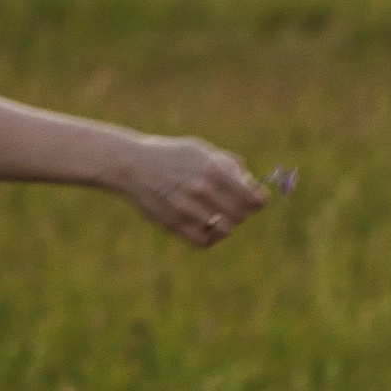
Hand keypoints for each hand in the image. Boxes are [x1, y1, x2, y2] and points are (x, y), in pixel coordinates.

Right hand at [115, 135, 268, 248]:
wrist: (131, 165)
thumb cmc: (169, 156)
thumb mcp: (199, 149)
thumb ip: (226, 163)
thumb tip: (251, 182)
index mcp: (212, 170)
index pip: (251, 198)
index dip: (258, 202)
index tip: (257, 201)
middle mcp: (202, 191)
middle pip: (241, 216)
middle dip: (242, 212)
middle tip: (236, 208)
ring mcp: (187, 209)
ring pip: (225, 230)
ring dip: (227, 225)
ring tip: (220, 217)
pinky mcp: (174, 224)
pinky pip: (204, 241)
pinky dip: (211, 237)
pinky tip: (207, 227)